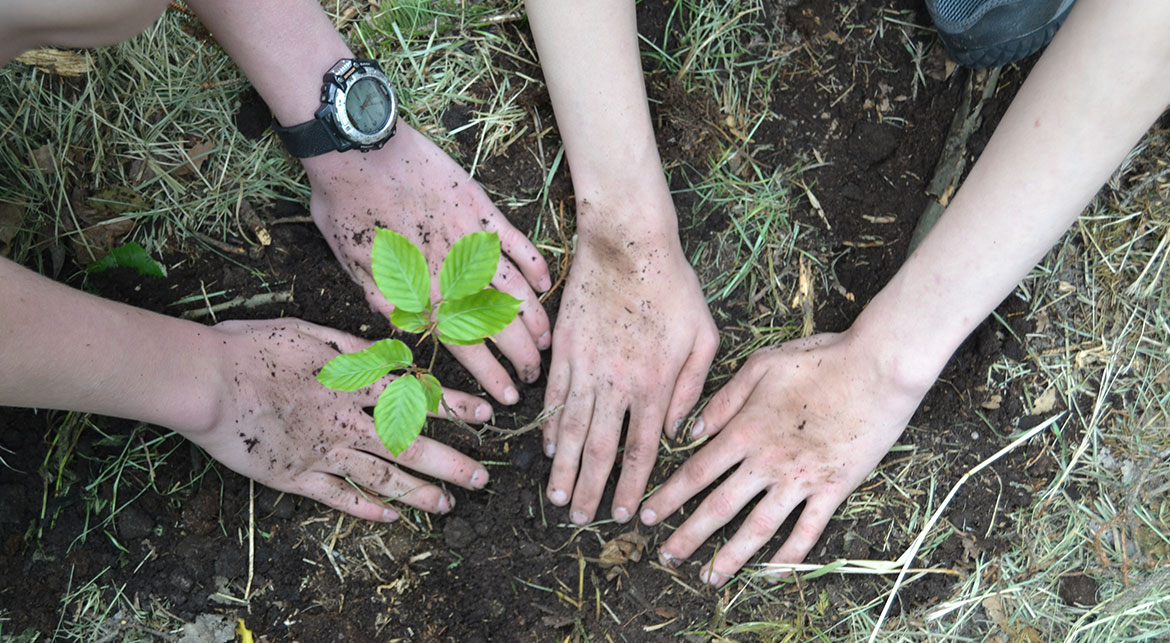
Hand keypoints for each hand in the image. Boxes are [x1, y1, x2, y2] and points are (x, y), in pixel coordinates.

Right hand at [191, 318, 492, 520]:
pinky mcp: (295, 477)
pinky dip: (366, 509)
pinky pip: (338, 497)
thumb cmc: (253, 347)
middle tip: (481, 480)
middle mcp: (345, 420)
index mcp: (352, 381)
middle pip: (408, 445)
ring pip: (381, 477)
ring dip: (417, 493)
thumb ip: (355, 346)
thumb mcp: (310, 332)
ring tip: (447, 507)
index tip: (485, 417)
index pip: (416, 395)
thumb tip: (394, 351)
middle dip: (450, 464)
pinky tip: (391, 518)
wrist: (205, 381)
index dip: (453, 407)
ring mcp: (322, 452)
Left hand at [304, 122, 551, 404]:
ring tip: (548, 343)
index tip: (507, 398)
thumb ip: (384, 302)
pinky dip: (535, 265)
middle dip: (523, 358)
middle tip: (535, 377)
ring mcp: (472, 240)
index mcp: (420, 293)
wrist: (357, 149)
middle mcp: (452, 273)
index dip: (491, 376)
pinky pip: (518, 243)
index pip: (466, 348)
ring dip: (536, 320)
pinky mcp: (481, 209)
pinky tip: (546, 285)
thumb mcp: (353, 266)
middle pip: (499, 326)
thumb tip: (407, 335)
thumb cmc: (345, 207)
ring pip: (516, 290)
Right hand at [543, 212, 718, 525]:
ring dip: (565, 469)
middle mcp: (618, 383)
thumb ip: (693, 387)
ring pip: (573, 430)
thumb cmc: (674, 286)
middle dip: (591, 489)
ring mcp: (587, 367)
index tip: (625, 514)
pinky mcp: (565, 349)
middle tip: (581, 519)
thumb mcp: (705, 336)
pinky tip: (549, 449)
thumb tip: (677, 429)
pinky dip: (551, 426)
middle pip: (602, 449)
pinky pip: (555, 397)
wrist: (628, 243)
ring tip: (557, 497)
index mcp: (657, 383)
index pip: (641, 448)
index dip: (631, 485)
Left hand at [639, 331, 927, 585]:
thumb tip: (691, 431)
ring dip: (730, 556)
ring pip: (757, 527)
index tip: (648, 516)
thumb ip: (723, 400)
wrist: (878, 369)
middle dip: (688, 536)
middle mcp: (767, 461)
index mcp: (746, 430)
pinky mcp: (833, 489)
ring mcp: (801, 479)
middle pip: (718, 506)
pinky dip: (790, 556)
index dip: (668, 498)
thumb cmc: (819, 359)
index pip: (696, 472)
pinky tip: (772, 573)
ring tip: (709, 578)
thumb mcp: (761, 365)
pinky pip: (808, 531)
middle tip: (665, 557)